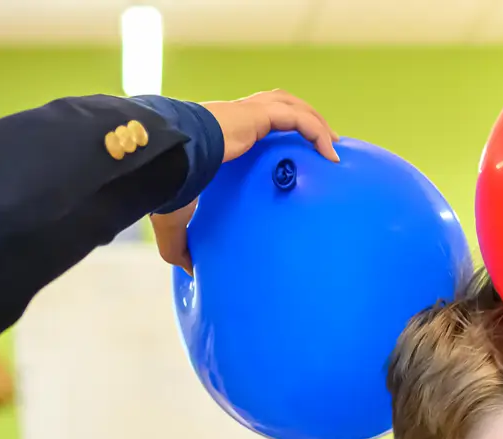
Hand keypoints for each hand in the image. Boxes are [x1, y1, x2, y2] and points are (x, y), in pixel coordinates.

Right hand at [154, 90, 339, 271]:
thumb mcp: (175, 217)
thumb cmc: (169, 181)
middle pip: (279, 105)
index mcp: (222, 133)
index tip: (295, 159)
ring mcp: (248, 113)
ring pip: (292, 106)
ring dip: (316, 122)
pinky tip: (329, 152)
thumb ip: (181, 243)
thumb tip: (187, 270)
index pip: (255, 123)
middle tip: (324, 145)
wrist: (169, 158)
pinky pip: (297, 118)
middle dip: (304, 118)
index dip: (276, 133)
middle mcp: (237, 117)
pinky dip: (315, 131)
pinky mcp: (257, 115)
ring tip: (333, 146)